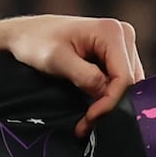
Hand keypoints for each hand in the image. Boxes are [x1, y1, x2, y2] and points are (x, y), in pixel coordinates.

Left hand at [0, 14, 146, 130]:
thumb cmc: (36, 42)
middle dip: (110, 106)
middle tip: (86, 124)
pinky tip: (92, 108)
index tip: (90, 119)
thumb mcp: (58, 60)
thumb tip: (108, 96)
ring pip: (127, 85)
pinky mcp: (116, 55)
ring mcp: (121, 44)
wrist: (26, 35)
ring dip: (109, 105)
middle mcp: (122, 35)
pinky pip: (120, 82)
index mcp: (111, 32)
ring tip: (86, 119)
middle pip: (129, 82)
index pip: (124, 77)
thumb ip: (86, 77)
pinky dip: (107, 98)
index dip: (110, 102)